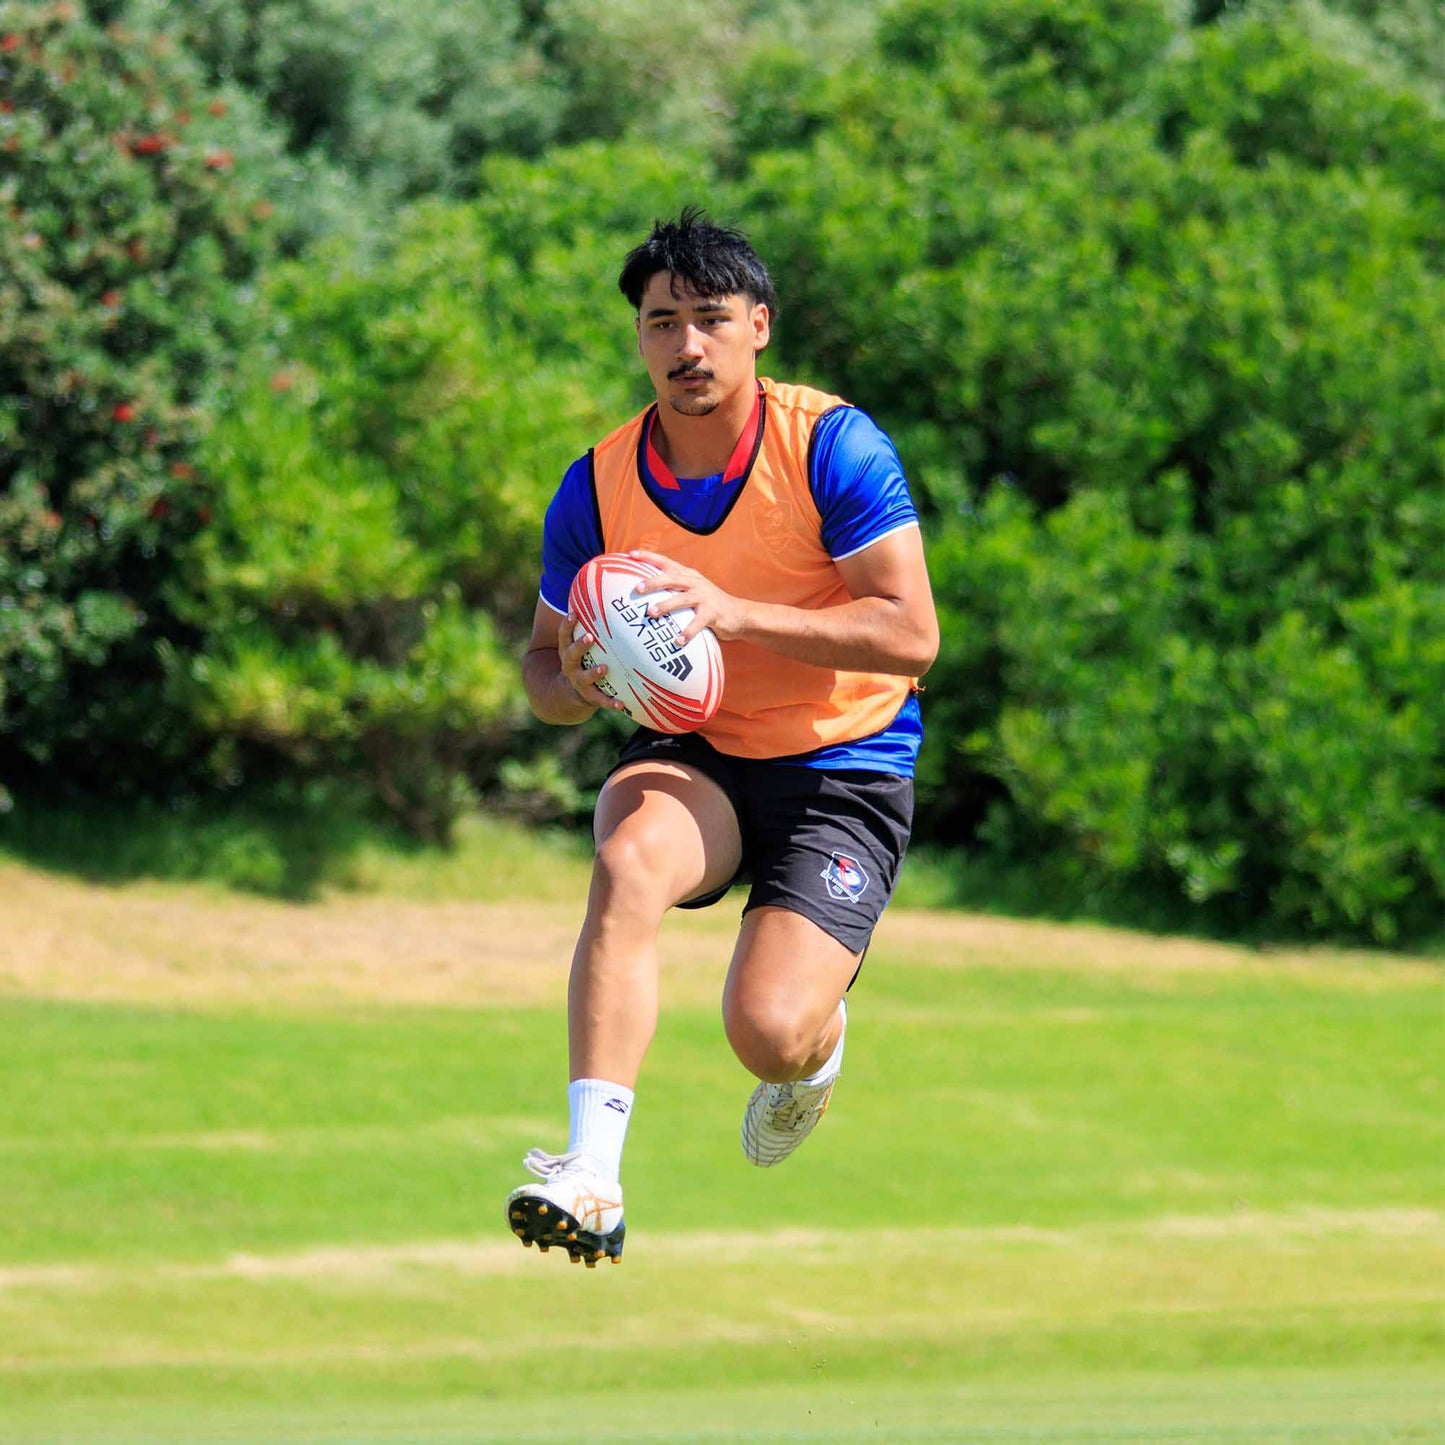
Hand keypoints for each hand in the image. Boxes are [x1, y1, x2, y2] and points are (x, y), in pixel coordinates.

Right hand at [557, 611, 627, 711]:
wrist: (570, 693)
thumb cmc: (584, 660)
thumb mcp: (583, 645)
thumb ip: (594, 626)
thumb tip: (607, 596)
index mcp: (568, 651)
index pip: (563, 636)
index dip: (567, 625)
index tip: (573, 614)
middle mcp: (570, 666)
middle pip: (570, 655)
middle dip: (579, 645)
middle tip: (589, 637)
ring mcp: (578, 682)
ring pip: (583, 678)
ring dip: (593, 673)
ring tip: (604, 668)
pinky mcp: (589, 697)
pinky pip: (599, 700)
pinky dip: (610, 702)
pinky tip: (621, 703)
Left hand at [628, 550, 748, 644]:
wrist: (739, 614)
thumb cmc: (709, 604)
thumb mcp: (693, 590)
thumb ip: (674, 588)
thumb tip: (646, 592)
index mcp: (688, 575)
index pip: (666, 562)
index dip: (649, 557)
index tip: (631, 555)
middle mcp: (695, 583)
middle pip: (671, 578)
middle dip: (654, 582)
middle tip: (637, 588)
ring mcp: (704, 597)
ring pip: (682, 599)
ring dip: (666, 605)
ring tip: (652, 613)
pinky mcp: (712, 613)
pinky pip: (697, 623)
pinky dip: (687, 632)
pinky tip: (678, 640)